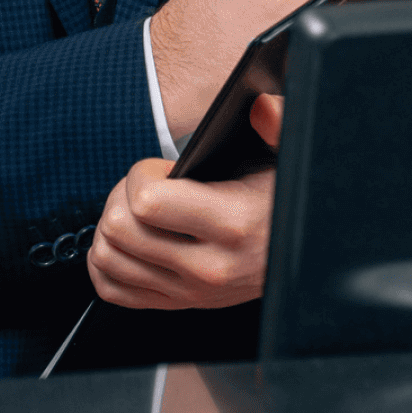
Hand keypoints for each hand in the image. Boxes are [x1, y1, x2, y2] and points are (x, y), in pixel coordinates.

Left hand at [90, 95, 285, 308]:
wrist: (303, 258)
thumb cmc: (285, 202)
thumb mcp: (290, 157)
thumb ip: (280, 124)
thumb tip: (260, 107)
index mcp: (233, 223)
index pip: (147, 202)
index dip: (141, 174)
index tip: (161, 168)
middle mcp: (209, 266)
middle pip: (120, 230)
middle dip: (121, 197)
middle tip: (145, 187)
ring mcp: (192, 291)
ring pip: (108, 260)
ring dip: (111, 229)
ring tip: (137, 212)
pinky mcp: (179, 305)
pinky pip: (113, 290)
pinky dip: (107, 264)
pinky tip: (128, 242)